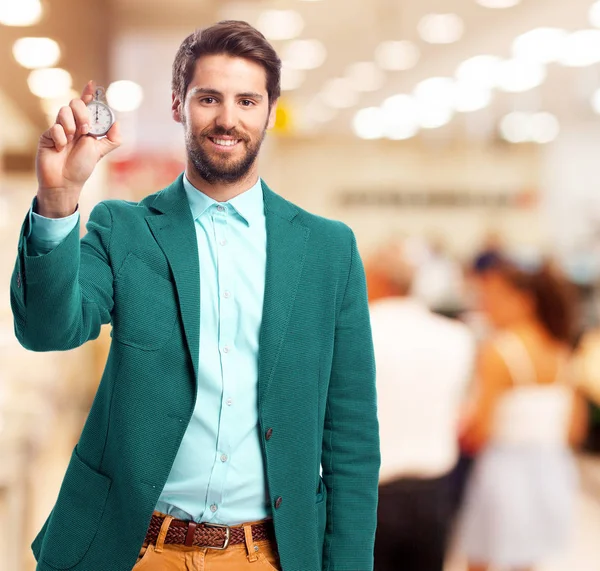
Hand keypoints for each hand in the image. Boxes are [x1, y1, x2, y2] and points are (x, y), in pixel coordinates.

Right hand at [35, 81, 120, 217]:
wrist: (65, 182)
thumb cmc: (82, 167)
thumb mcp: (101, 152)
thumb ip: (112, 138)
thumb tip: (118, 122)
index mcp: (86, 126)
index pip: (87, 105)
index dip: (89, 94)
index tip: (93, 85)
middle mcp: (72, 124)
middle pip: (75, 103)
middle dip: (83, 113)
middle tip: (86, 130)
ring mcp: (59, 128)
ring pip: (63, 111)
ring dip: (72, 126)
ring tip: (73, 140)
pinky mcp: (47, 135)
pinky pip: (54, 127)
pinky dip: (61, 138)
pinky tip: (61, 148)